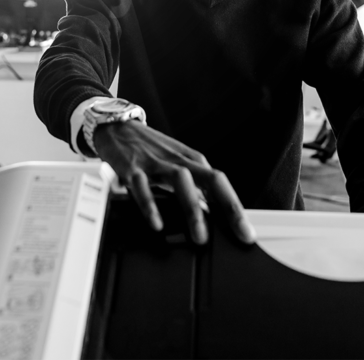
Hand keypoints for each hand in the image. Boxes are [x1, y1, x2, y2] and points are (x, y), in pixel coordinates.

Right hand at [92, 119, 255, 245]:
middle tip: (239, 234)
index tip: (247, 233)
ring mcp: (156, 163)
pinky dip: (151, 205)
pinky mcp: (132, 167)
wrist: (116, 126)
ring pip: (181, 181)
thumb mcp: (176, 164)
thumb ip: (193, 187)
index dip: (236, 208)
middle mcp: (178, 160)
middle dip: (228, 207)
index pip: (221, 184)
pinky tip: (157, 223)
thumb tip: (212, 215)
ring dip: (193, 208)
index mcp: (192, 161)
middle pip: (211, 179)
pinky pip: (142, 187)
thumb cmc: (150, 149)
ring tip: (200, 236)